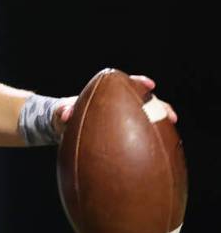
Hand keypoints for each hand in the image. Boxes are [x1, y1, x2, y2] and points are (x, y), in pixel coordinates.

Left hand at [51, 74, 178, 139]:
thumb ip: (64, 109)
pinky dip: (151, 138)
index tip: (148, 84)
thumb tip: (67, 112)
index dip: (139, 82)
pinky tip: (160, 150)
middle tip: (169, 114)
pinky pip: (141, 134)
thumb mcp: (61, 111)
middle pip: (143, 101)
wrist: (62, 128)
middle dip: (159, 105)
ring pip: (146, 118)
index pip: (125, 84)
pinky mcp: (125, 134)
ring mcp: (123, 119)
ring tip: (172, 130)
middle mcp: (118, 105)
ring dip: (160, 122)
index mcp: (106, 94)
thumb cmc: (63, 114)